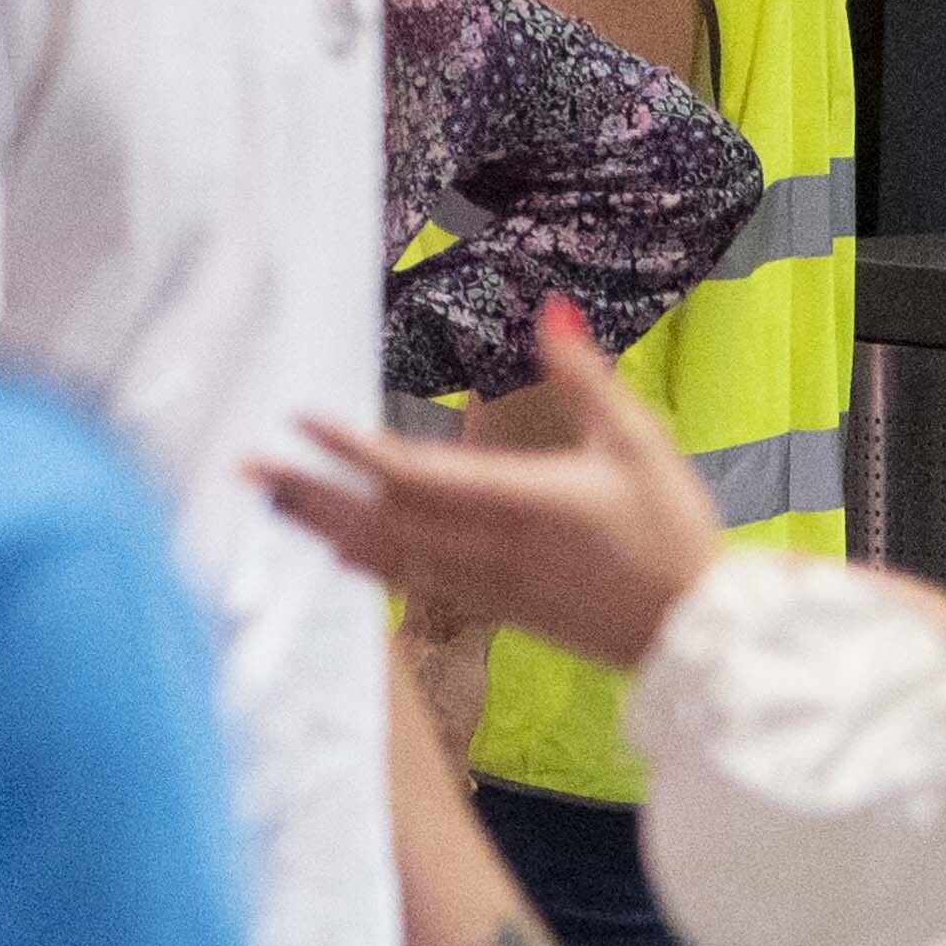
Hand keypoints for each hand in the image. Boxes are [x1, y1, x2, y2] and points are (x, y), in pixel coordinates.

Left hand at [261, 303, 723, 671]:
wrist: (700, 637)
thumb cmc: (675, 532)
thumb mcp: (636, 443)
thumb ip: (583, 378)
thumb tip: (550, 309)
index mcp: (522, 502)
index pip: (414, 472)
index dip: (351, 449)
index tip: (298, 421)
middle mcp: (489, 548)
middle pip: (379, 515)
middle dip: (310, 491)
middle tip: (245, 467)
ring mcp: (487, 586)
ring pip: (387, 554)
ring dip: (325, 526)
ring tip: (270, 501)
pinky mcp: (496, 610)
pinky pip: (413, 584)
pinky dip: (368, 564)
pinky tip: (335, 551)